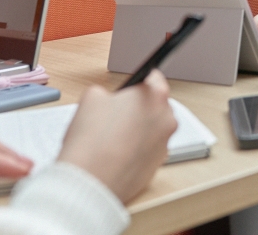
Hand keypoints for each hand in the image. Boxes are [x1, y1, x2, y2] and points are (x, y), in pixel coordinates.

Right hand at [58, 69, 176, 203]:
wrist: (90, 180)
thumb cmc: (92, 140)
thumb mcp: (91, 97)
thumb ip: (107, 92)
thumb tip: (109, 99)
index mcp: (155, 96)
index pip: (154, 78)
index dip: (138, 82)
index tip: (131, 87)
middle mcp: (167, 119)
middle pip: (155, 106)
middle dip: (137, 109)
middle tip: (114, 116)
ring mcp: (164, 144)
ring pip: (152, 130)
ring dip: (137, 131)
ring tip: (111, 138)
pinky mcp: (157, 166)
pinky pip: (148, 151)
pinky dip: (135, 150)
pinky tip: (115, 154)